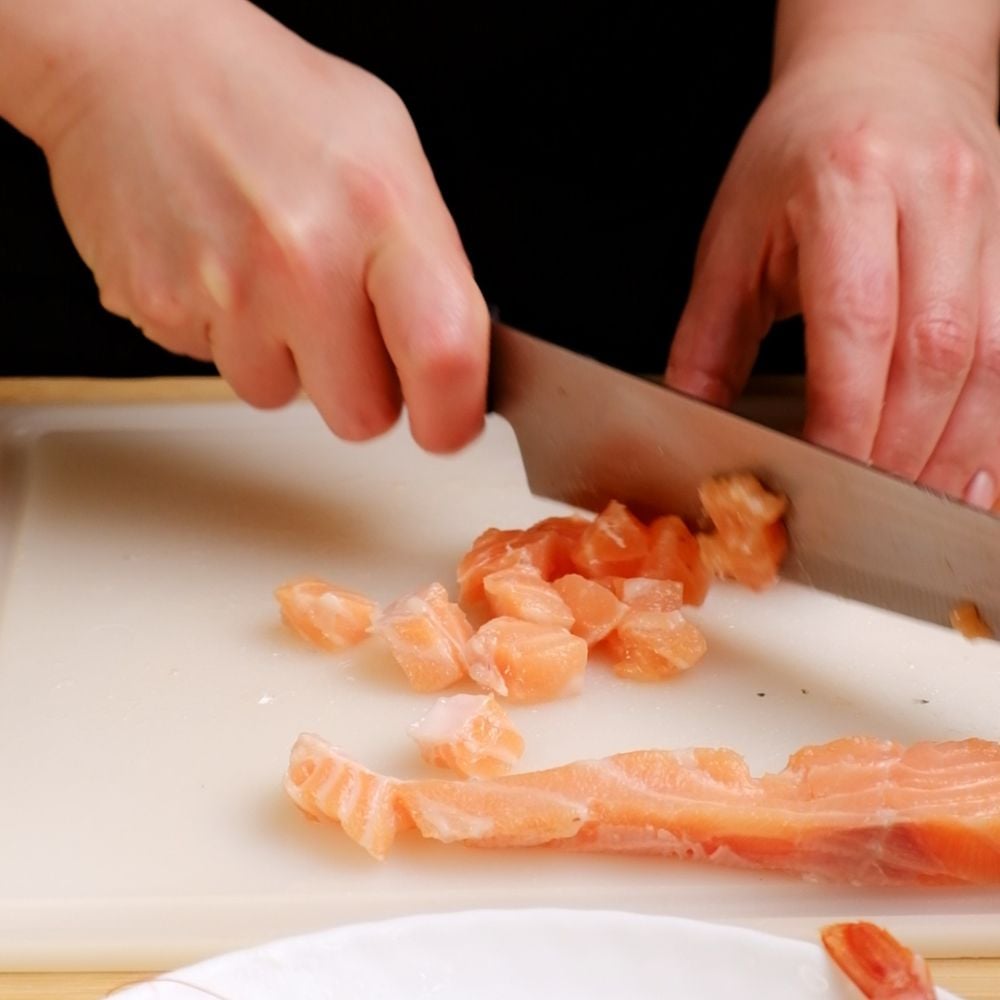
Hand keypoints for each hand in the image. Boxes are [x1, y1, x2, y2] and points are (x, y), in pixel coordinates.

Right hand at [19, 0, 488, 451]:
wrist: (134, 62)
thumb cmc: (271, 102)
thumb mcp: (390, 152)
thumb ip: (429, 261)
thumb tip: (453, 351)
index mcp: (380, 211)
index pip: (443, 356)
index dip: (451, 414)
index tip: (447, 422)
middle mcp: (303, 258)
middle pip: (361, 415)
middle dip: (360, 387)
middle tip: (344, 324)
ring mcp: (225, 291)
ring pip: (280, 395)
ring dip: (285, 358)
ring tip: (271, 277)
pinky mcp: (160, 311)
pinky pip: (216, 367)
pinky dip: (227, 335)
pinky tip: (225, 270)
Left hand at [666, 27, 999, 505]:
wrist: (884, 70)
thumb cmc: (797, 153)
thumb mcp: (733, 240)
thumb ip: (707, 340)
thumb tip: (687, 423)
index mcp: (849, 187)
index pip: (857, 322)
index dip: (845, 415)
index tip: (821, 477)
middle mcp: (937, 198)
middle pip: (936, 351)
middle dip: (902, 448)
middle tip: (867, 510)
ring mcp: (992, 216)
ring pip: (994, 357)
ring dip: (960, 448)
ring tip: (922, 507)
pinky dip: (996, 419)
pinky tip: (974, 466)